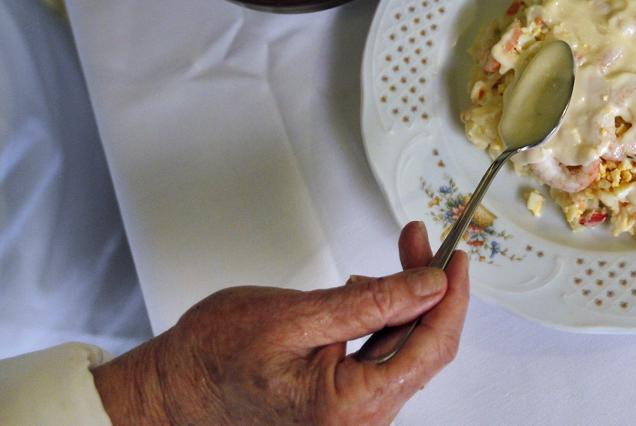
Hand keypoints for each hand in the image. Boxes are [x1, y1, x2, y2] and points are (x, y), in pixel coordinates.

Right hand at [91, 221, 469, 423]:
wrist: (166, 393)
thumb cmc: (211, 360)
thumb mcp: (296, 315)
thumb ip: (370, 303)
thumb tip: (429, 286)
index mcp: (351, 407)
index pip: (430, 347)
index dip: (451, 297)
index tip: (456, 257)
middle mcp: (359, 422)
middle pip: (420, 346)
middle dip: (427, 288)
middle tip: (420, 240)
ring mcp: (351, 416)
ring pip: (402, 349)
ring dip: (406, 300)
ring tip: (399, 255)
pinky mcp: (340, 403)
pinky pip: (379, 356)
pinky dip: (383, 319)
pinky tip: (371, 290)